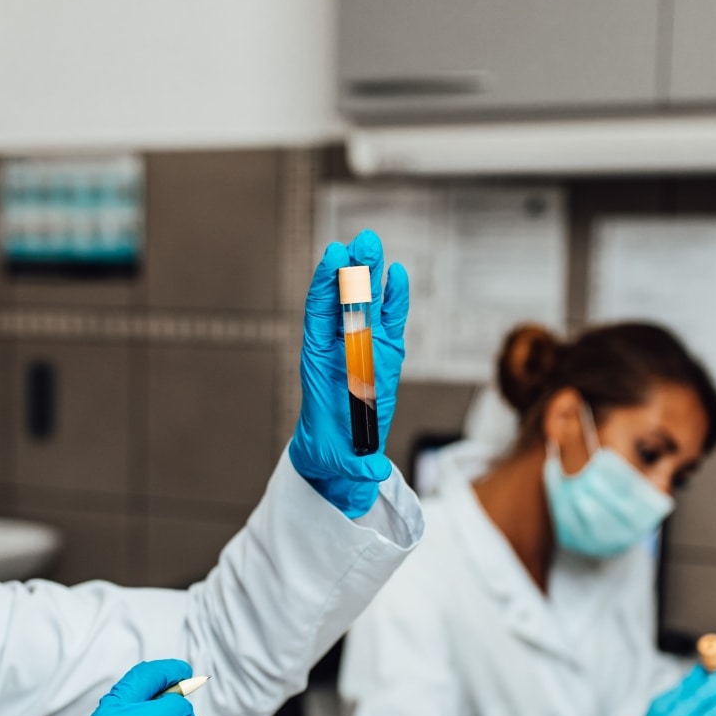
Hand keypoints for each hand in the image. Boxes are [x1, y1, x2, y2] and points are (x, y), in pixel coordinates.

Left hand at [288, 229, 408, 517]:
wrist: (340, 451)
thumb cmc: (334, 450)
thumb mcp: (344, 462)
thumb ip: (359, 465)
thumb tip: (373, 473)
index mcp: (320, 365)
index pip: (319, 318)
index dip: (325, 287)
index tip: (331, 260)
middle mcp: (339, 350)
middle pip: (343, 303)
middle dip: (351, 271)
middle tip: (361, 241)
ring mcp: (362, 348)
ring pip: (365, 304)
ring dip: (369, 275)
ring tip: (373, 244)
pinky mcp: (383, 353)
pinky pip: (388, 321)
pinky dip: (392, 299)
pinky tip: (396, 275)